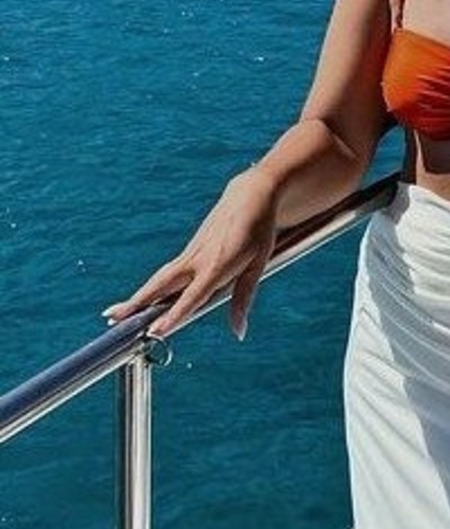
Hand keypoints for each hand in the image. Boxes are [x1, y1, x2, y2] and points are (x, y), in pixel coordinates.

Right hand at [102, 168, 279, 339]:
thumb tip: (239, 333)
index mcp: (217, 265)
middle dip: (137, 303)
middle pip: (162, 284)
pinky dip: (151, 287)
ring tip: (115, 313)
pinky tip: (141, 300)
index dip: (174, 315)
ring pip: (159, 278)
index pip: (192, 296)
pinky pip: (167, 272)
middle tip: (112, 319)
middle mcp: (198, 259)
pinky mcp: (189, 250)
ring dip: (137, 296)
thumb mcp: (258, 265)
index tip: (155, 331)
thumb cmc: (259, 231)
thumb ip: (243, 298)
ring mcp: (190, 253)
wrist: (251, 196)